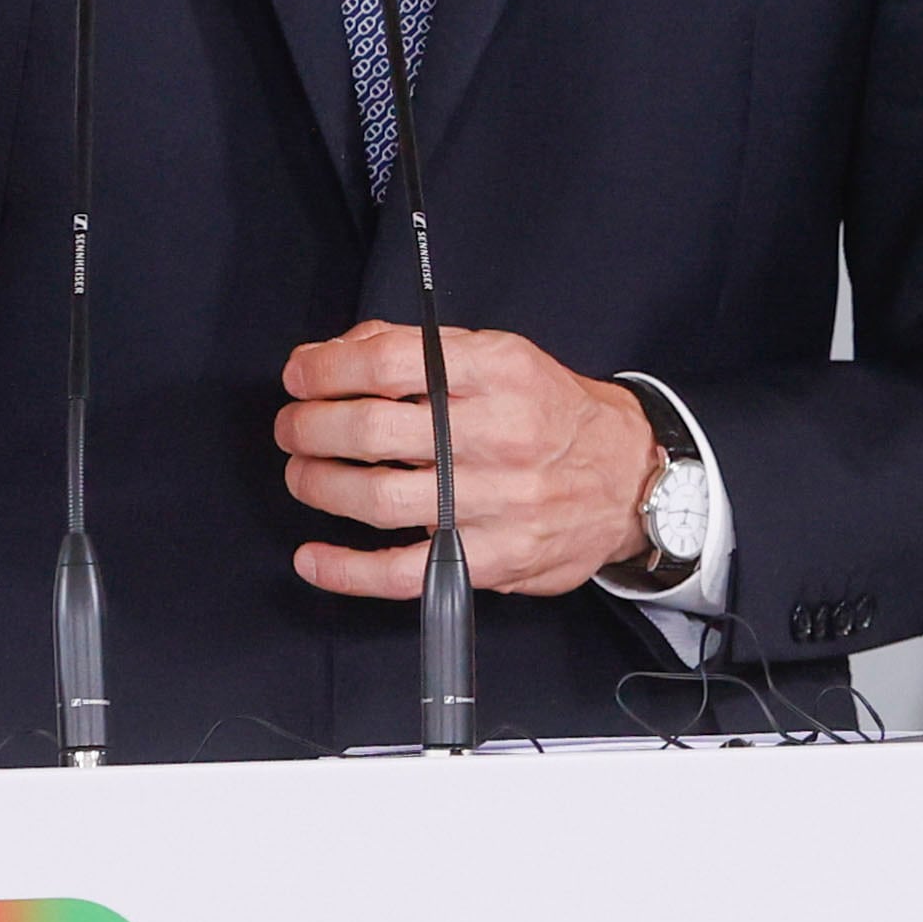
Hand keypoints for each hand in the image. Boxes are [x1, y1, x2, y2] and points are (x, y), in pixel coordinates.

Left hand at [275, 322, 660, 598]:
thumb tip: (336, 355)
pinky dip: (347, 570)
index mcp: (498, 371)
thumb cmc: (554, 414)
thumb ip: (420, 349)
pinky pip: (405, 572)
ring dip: (320, 486)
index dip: (326, 370)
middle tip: (293, 426)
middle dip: (311, 427)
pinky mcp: (493, 558)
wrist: (629, 478)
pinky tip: (314, 558)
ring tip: (303, 474)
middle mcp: (498, 434)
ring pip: (379, 500)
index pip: (389, 363)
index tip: (300, 377)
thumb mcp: (502, 357)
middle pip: (373, 430)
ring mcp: (496, 501)